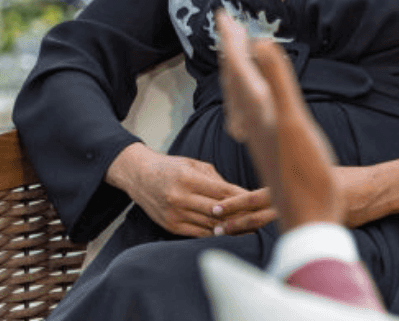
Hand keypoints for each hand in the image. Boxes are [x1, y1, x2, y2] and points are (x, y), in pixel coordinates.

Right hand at [106, 143, 247, 236]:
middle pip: (218, 211)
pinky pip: (197, 233)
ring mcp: (174, 214)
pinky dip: (214, 233)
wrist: (139, 176)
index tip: (258, 201)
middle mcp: (180, 198)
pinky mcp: (170, 226)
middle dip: (240, 214)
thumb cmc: (171, 167)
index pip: (222, 192)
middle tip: (259, 217)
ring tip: (249, 228)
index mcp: (188, 179)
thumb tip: (239, 194)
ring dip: (230, 227)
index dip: (242, 198)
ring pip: (209, 225)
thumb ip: (216, 180)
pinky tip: (228, 233)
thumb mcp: (194, 165)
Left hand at [215, 10, 343, 229]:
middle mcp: (253, 122)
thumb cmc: (306, 173)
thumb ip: (277, 82)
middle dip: (230, 51)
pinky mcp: (268, 147)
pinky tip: (252, 105)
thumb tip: (259, 42)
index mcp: (258, 111)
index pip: (238, 67)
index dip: (231, 39)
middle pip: (234, 80)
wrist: (310, 216)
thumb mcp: (294, 122)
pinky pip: (249, 113)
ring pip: (240, 98)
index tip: (222, 13)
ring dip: (236, 72)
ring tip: (236, 56)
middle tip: (225, 25)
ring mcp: (259, 136)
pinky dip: (247, 98)